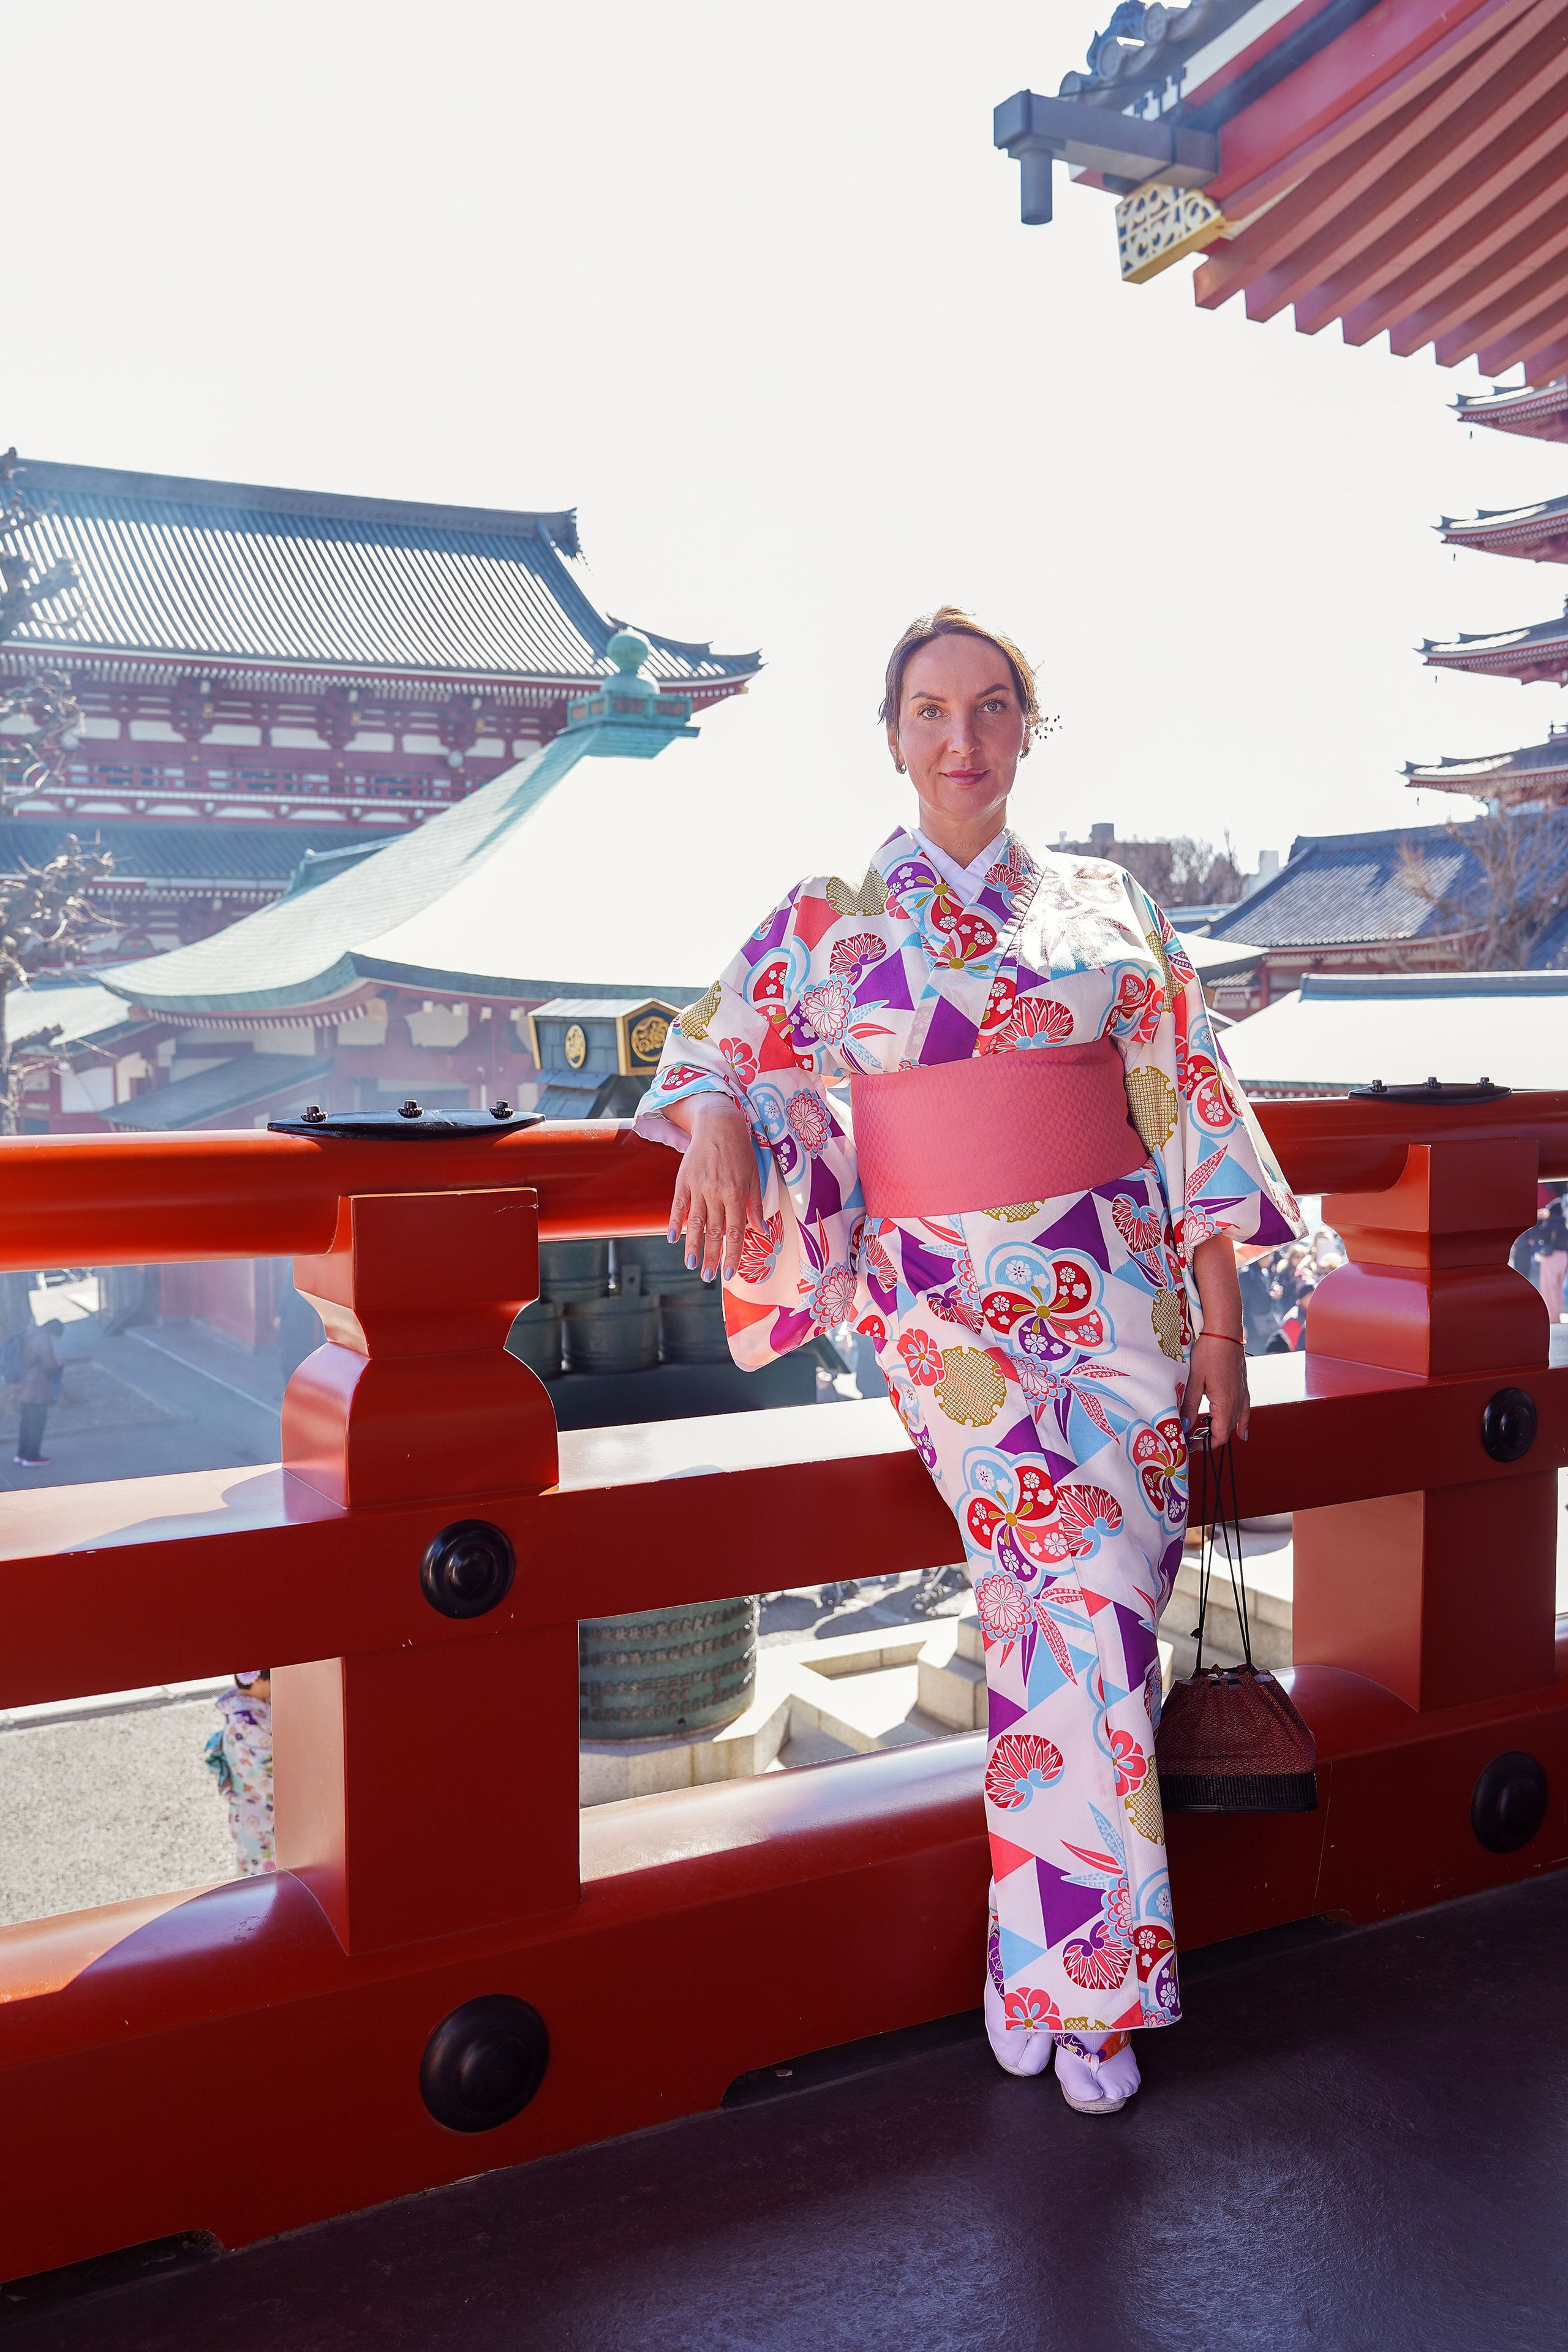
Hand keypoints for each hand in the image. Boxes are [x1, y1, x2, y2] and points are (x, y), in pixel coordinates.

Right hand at [667, 1096, 766, 1281]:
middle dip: (711, 1256)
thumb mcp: (755, 1176)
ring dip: (692, 1246)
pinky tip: (672, 1239)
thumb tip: (762, 1231)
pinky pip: (678, 1205)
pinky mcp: (683, 1180)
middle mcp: (717, 1192)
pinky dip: (674, 1222)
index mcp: (737, 1193)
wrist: (719, 1123)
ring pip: (694, 1222)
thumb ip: (756, 1204)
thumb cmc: (741, 1151)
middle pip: (713, 1231)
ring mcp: (698, 1186)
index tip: (729, 1272)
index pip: (736, 1231)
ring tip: (691, 1265)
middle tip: (707, 1277)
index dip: (732, 1254)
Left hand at [1184, 1332, 1249, 1448]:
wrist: (1225, 1333)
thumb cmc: (1210, 1353)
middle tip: (1191, 1437)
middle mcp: (1238, 1402)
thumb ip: (1189, 1405)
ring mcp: (1242, 1395)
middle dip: (1209, 1438)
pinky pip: (1245, 1412)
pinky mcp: (1243, 1388)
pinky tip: (1241, 1432)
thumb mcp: (1195, 1380)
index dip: (1204, 1445)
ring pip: (1235, 1423)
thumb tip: (1184, 1426)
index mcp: (1226, 1404)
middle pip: (1226, 1432)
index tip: (1190, 1443)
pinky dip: (1242, 1424)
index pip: (1219, 1436)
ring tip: (1205, 1433)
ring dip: (1221, 1431)